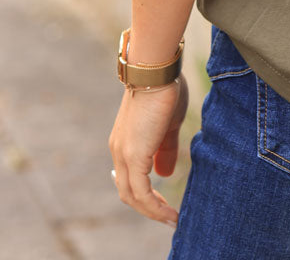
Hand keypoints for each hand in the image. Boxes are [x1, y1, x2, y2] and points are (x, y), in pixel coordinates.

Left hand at [108, 73, 188, 224]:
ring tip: (171, 219)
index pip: (129, 177)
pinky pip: (140, 192)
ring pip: (131, 196)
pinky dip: (154, 206)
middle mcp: (119, 150)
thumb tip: (164, 174)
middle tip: (168, 217)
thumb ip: (165, 149)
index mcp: (125, 142)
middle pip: (128, 191)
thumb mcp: (168, 124)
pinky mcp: (133, 155)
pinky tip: (169, 212)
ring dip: (151, 211)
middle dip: (148, 208)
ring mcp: (123, 153)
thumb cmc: (165, 89)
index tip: (162, 204)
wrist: (157, 70)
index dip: (145, 194)